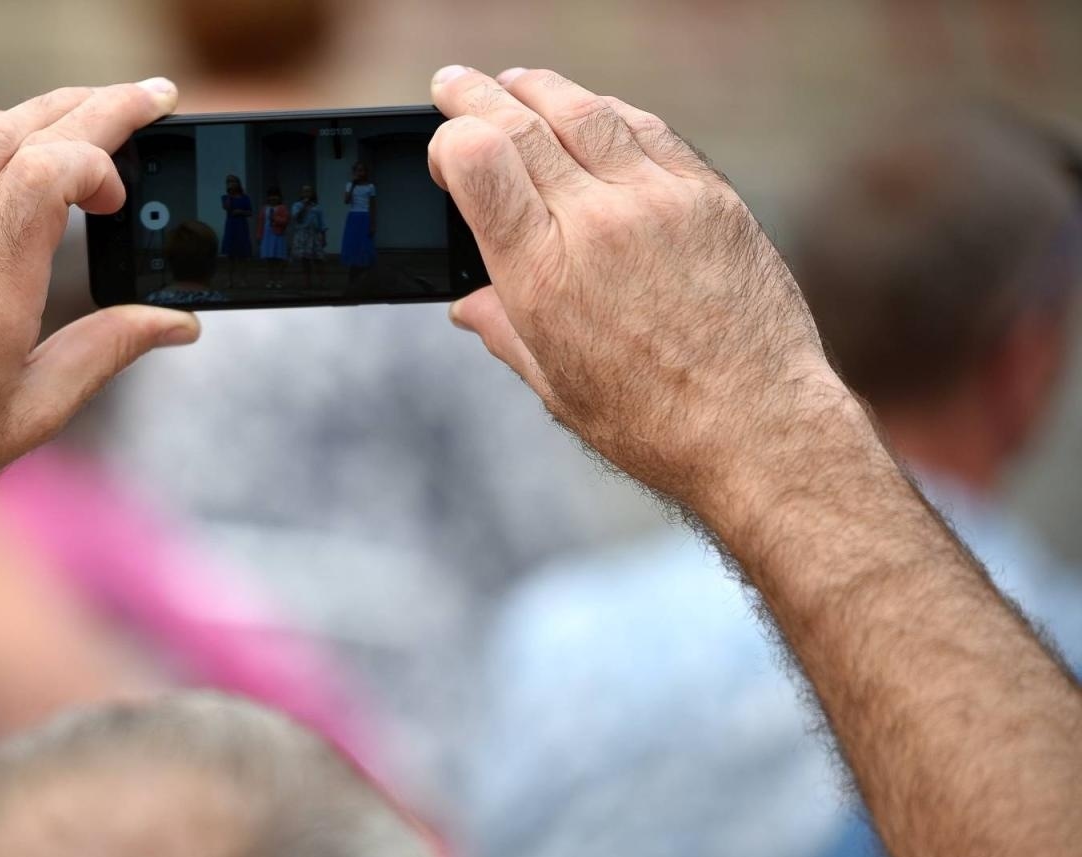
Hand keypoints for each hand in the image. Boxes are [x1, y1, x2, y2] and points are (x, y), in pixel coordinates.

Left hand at [0, 80, 196, 560]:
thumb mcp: (33, 412)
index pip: (45, 172)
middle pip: (22, 135)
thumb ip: (107, 351)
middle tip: (150, 98)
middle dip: (98, 108)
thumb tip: (177, 322)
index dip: (99, 158)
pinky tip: (20, 138)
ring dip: (45, 111)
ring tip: (94, 112)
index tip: (120, 197)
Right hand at [429, 66, 847, 511]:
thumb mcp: (555, 384)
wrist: (757, 427)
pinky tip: (592, 111)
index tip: (443, 145)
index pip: (478, 160)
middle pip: (521, 123)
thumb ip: (504, 330)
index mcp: (544, 275)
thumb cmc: (654, 421)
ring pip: (586, 111)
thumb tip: (470, 305)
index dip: (450, 139)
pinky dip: (608, 112)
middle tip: (454, 83)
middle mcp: (597, 224)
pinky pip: (648, 129)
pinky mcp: (709, 196)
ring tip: (517, 84)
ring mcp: (659, 201)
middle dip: (477, 95)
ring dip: (541, 90)